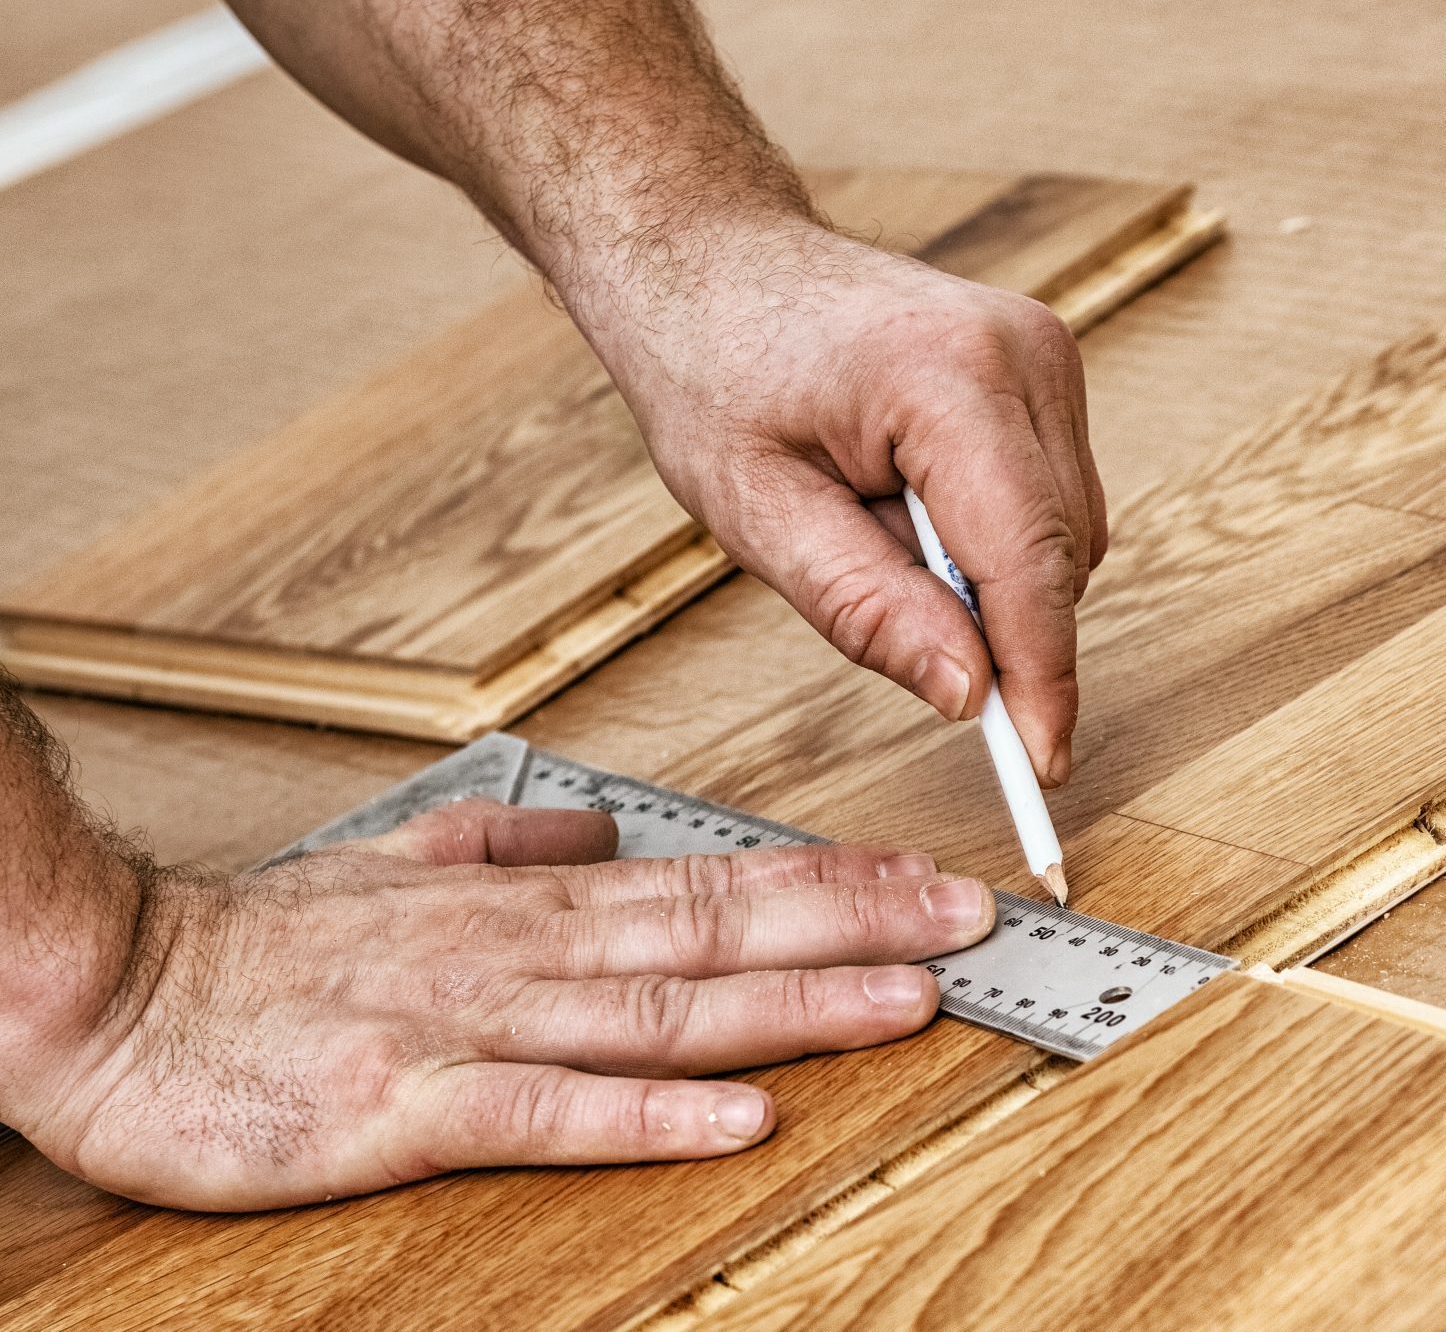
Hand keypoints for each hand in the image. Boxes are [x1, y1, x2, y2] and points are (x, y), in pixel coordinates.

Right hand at [12, 798, 993, 1210]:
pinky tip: (737, 1114)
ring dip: (789, 1006)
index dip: (825, 881)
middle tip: (966, 920)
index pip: (705, 880)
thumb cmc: (264, 940)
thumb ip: (511, 847)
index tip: (921, 879)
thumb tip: (604, 830)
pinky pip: (544, 1111)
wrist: (118, 988)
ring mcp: (466, 1029)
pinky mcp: (403, 1112)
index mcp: (523, 905)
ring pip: (657, 1011)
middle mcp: (519, 956)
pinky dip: (648, 1111)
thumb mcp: (398, 864)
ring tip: (904, 1000)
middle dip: (853, 927)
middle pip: (712, 934)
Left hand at [589, 224, 1107, 786]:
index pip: (1033, 565)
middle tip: (878, 612)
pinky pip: (1047, 497)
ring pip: (1064, 534)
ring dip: (983, 576)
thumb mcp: (757, 512)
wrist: (710, 260)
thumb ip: (868, 608)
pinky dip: (987, 536)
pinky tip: (899, 500)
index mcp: (951, 381)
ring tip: (867, 524)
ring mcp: (1041, 352)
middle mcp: (1023, 354)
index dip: (1042, 679)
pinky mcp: (1037, 367)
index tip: (1040, 767)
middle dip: (994, 623)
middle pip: (1061, 557)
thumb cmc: (711, 366)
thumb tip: (970, 694)